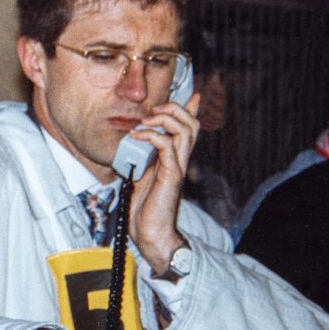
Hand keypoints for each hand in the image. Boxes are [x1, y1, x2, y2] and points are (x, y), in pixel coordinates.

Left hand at [125, 92, 200, 272]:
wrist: (150, 233)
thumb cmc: (144, 208)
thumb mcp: (141, 175)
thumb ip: (142, 158)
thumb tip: (134, 141)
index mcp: (175, 159)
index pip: (190, 129)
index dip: (192, 110)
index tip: (194, 96)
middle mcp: (181, 161)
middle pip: (192, 124)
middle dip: (175, 108)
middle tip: (154, 109)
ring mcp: (178, 168)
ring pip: (185, 131)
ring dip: (164, 118)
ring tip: (146, 120)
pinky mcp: (171, 176)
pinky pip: (167, 147)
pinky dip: (151, 135)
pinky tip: (137, 136)